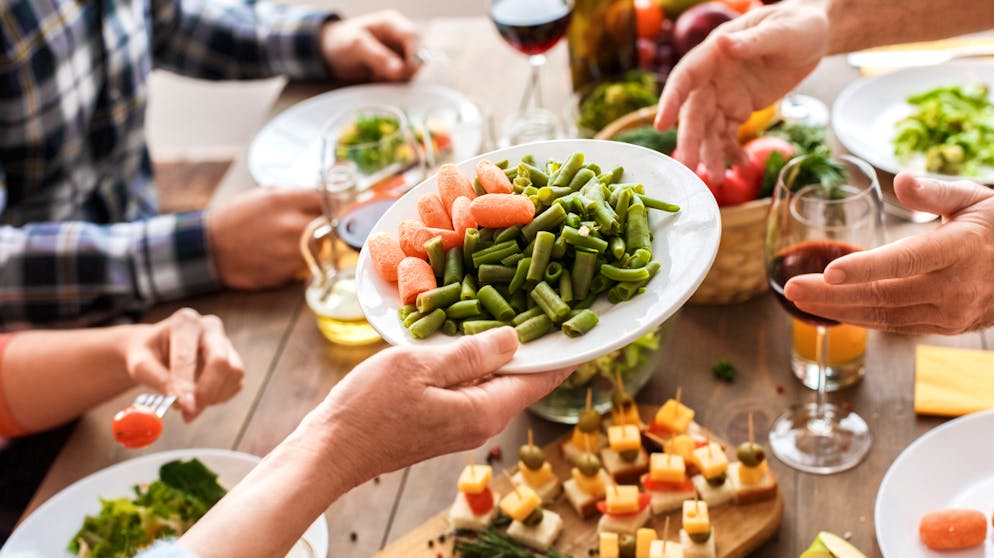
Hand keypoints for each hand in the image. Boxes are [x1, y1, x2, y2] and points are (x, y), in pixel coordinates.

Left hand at [122, 308, 244, 420]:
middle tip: (190, 414)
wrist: (156, 350)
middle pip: (220, 361)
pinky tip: (198, 397)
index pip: (188, 356)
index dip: (185, 384)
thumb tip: (178, 402)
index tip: (182, 407)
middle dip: (206, 392)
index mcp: (185, 322)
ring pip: (233, 374)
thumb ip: (157, 380)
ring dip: (212, 397)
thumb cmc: (147, 355)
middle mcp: (210, 328)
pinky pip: (236, 384)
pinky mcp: (234, 360)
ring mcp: (226, 343)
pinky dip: (218, 397)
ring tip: (187, 404)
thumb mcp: (140, 365)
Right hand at [207, 188, 321, 289]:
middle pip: (329, 224)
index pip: (325, 198)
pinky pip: (306, 264)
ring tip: (293, 240)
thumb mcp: (263, 195)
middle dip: (325, 223)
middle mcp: (290, 226)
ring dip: (314, 243)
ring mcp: (290, 252)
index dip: (332, 201)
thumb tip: (320, 196)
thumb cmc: (235, 219)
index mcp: (284, 201)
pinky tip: (283, 254)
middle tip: (314, 223)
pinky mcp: (286, 272)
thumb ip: (294, 196)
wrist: (209, 249)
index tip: (334, 204)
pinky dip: (301, 259)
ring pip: (320, 247)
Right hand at [311, 327, 571, 484]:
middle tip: (544, 300)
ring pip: (495, 382)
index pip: (542, 380)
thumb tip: (514, 339)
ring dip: (501, 351)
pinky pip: (472, 388)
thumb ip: (470, 354)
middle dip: (533, 345)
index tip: (583, 324)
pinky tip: (467, 338)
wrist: (331, 449)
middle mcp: (482, 422)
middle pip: (521, 380)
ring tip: (508, 309)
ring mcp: (462, 425)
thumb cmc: (370, 407)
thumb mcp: (420, 366)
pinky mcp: (443, 423)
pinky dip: (476, 362)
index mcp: (485, 409)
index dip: (564, 351)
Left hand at [320, 10, 419, 82]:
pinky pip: (404, 79)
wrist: (330, 52)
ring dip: (397, 78)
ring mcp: (400, 53)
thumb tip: (399, 71)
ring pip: (413, 70)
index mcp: (392, 24)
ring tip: (376, 74)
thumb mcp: (356, 46)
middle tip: (383, 74)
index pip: (415, 37)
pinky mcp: (397, 67)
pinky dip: (393, 82)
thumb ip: (378, 57)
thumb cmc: (341, 42)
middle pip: (419, 55)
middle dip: (405, 70)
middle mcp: (400, 38)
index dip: (414, 55)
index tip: (402, 72)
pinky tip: (378, 77)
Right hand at [654, 3, 828, 182]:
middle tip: (690, 167)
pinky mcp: (739, 108)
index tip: (661, 125)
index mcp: (715, 53)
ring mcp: (724, 94)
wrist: (812, 37)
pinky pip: (729, 134)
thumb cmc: (797, 24)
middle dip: (691, 140)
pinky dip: (733, 151)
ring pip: (710, 129)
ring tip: (719, 178)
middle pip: (694, 111)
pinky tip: (742, 165)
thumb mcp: (781, 30)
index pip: (685, 77)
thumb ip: (753, 41)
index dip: (670, 100)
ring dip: (711, 153)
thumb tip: (724, 43)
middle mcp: (713, 77)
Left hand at [784, 173, 993, 334]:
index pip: (905, 260)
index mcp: (960, 249)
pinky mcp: (943, 327)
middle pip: (883, 295)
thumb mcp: (975, 198)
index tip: (829, 272)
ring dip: (837, 311)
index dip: (865, 267)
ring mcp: (949, 313)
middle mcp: (954, 287)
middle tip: (791, 287)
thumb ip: (935, 191)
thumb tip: (901, 180)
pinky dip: (860, 318)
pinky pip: (894, 325)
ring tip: (798, 301)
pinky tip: (831, 310)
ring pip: (883, 316)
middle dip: (831, 295)